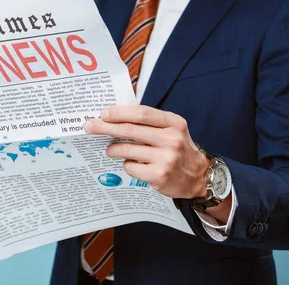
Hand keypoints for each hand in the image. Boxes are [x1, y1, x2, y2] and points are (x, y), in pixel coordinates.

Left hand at [83, 105, 208, 199]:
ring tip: (110, 149)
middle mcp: (171, 139)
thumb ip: (150, 122)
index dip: (120, 112)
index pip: (142, 113)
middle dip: (105, 127)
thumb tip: (116, 116)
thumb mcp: (172, 129)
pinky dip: (126, 164)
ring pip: (126, 150)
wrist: (199, 176)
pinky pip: (131, 167)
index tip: (103, 113)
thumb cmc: (178, 148)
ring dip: (112, 148)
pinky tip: (131, 163)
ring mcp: (165, 159)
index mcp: (173, 123)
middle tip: (90, 126)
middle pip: (130, 130)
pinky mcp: (158, 176)